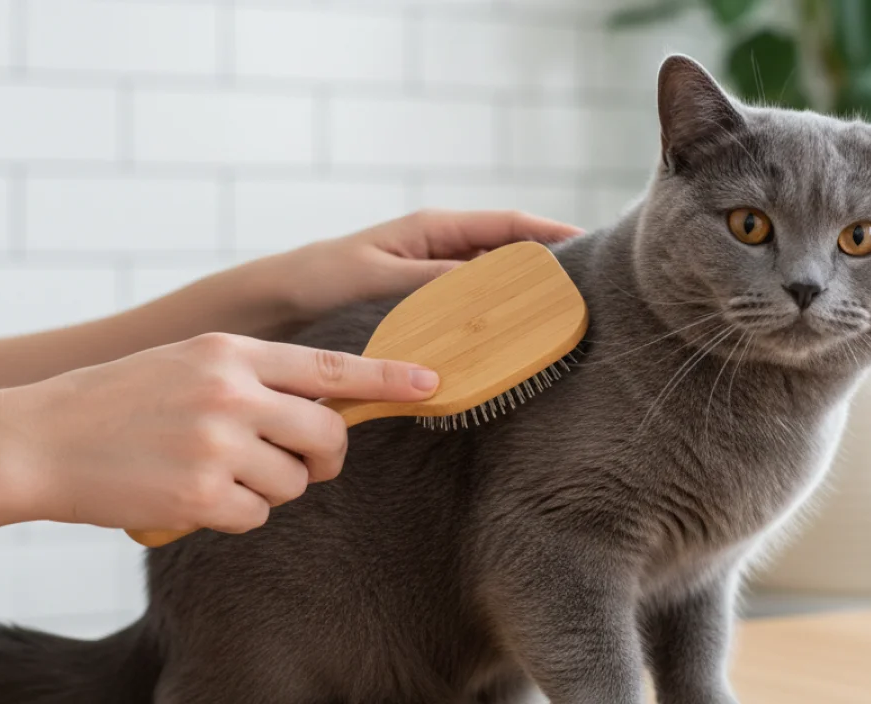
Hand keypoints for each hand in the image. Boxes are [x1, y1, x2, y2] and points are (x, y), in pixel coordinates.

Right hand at [0, 333, 438, 535]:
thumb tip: (326, 406)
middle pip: (326, 434)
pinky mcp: (200, 494)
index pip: (331, 366)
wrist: (41, 438)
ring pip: (293, 482)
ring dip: (267, 487)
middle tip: (303, 460)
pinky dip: (234, 513)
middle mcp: (232, 392)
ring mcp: (217, 443)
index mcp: (232, 353)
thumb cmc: (121, 401)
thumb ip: (257, 376)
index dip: (388, 377)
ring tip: (216, 472)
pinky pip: (256, 515)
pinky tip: (197, 495)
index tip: (430, 382)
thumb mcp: (192, 362)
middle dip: (324, 456)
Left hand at [271, 209, 583, 319]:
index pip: (508, 223)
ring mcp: (433, 267)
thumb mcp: (379, 276)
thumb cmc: (322, 276)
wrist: (280, 295)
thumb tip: (489, 283)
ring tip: (556, 311)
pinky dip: (492, 308)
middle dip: (546, 261)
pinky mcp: (423, 292)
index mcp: (434, 226)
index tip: (589, 244)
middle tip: (584, 287)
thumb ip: (431, 278)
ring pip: (492, 274)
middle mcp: (439, 241)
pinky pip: (470, 296)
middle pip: (508, 246)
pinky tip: (507, 329)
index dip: (551, 232)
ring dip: (522, 289)